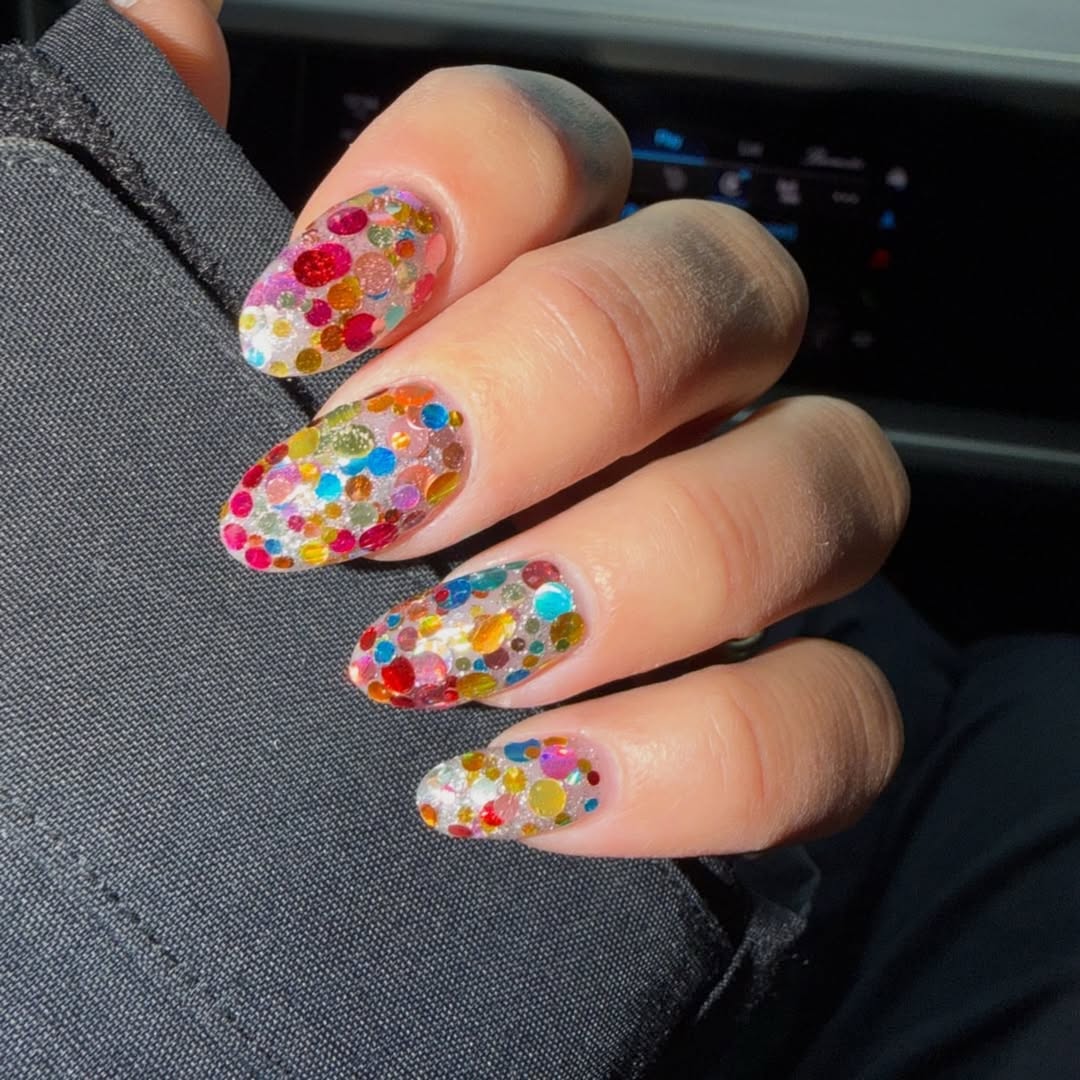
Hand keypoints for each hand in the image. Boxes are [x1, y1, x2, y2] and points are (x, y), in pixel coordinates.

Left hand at [120, 2, 908, 857]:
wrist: (335, 769)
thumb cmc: (277, 559)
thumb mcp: (211, 376)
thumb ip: (188, 184)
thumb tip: (170, 26)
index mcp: (547, 282)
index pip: (555, 146)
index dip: (449, 197)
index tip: (290, 326)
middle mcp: (687, 392)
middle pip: (718, 289)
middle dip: (545, 389)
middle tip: (366, 509)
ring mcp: (761, 549)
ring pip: (830, 484)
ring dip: (636, 575)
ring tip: (447, 659)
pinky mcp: (794, 712)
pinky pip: (837, 716)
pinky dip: (701, 758)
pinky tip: (529, 787)